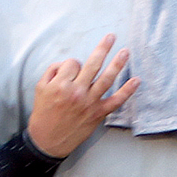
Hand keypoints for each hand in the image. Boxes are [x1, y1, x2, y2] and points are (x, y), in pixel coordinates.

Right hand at [26, 34, 138, 157]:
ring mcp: (89, 102)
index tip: (70, 71)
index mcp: (61, 84)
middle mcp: (77, 91)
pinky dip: (127, 91)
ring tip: (126, 52)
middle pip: (93, 64)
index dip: (72, 64)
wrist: (48, 140)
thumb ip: (52, 72)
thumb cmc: (43, 114)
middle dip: (103, 48)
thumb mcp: (40, 88)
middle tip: (111, 37)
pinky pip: (115, 101)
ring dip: (118, 63)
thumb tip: (67, 63)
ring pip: (107, 78)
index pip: (73, 63)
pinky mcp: (98, 113)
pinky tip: (136, 80)